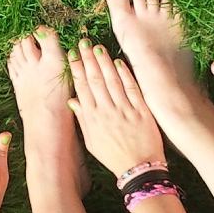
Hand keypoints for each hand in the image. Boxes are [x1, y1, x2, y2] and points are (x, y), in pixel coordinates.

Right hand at [66, 42, 164, 177]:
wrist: (139, 168)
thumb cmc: (113, 156)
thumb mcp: (91, 142)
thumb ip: (82, 120)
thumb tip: (72, 101)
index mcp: (92, 118)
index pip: (82, 88)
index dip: (76, 69)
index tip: (72, 54)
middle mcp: (106, 111)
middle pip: (95, 80)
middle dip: (87, 59)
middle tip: (83, 43)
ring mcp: (124, 110)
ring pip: (111, 81)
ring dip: (104, 62)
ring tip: (97, 47)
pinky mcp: (141, 111)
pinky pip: (131, 88)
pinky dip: (125, 74)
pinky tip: (118, 62)